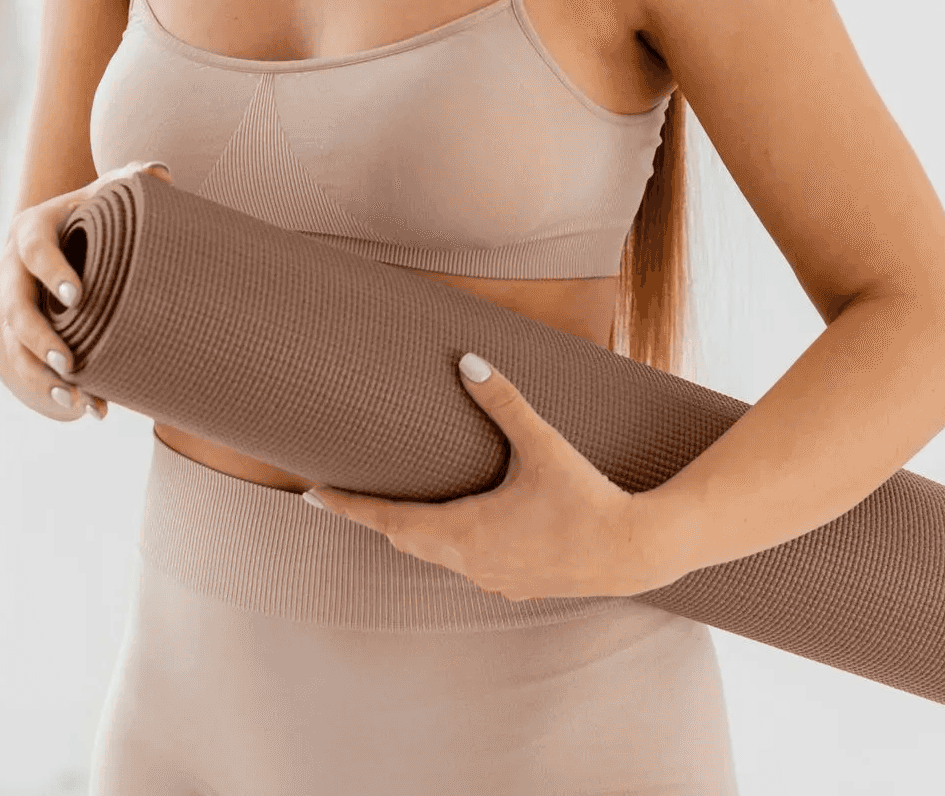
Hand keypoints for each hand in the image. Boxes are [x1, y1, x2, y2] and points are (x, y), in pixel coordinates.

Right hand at [0, 159, 172, 422]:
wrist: (65, 238)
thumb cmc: (96, 214)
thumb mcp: (109, 194)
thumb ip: (131, 180)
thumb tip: (159, 174)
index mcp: (33, 229)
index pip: (34, 249)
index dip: (51, 270)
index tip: (77, 296)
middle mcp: (14, 269)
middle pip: (14, 308)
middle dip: (38, 338)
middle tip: (69, 362)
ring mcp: (14, 305)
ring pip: (15, 347)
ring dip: (40, 376)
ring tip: (73, 399)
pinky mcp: (23, 335)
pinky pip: (30, 368)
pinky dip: (56, 391)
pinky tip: (90, 410)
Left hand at [304, 353, 678, 600]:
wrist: (634, 551)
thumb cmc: (587, 497)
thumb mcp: (542, 444)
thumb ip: (504, 401)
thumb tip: (468, 360)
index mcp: (466, 530)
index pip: (388, 519)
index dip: (347, 506)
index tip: (311, 495)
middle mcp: (471, 562)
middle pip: (404, 538)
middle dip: (374, 516)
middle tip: (343, 494)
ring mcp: (493, 579)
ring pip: (434, 556)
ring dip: (411, 531)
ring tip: (391, 505)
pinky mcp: (516, 585)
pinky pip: (465, 565)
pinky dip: (447, 545)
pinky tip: (458, 529)